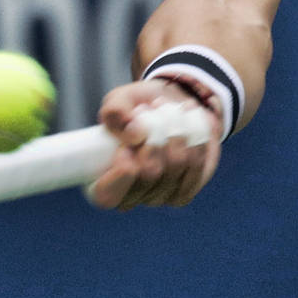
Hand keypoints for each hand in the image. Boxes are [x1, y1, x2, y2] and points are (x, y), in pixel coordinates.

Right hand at [87, 79, 221, 210]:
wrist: (170, 109)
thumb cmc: (136, 108)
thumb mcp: (119, 100)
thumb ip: (115, 112)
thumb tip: (134, 135)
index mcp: (103, 181)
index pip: (107, 196)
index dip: (120, 174)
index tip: (125, 147)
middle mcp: (129, 196)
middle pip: (148, 175)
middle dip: (154, 136)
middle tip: (147, 111)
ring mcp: (158, 196)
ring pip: (174, 167)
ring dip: (174, 132)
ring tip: (167, 112)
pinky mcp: (184, 191)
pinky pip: (194, 165)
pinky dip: (193, 140)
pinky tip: (187, 126)